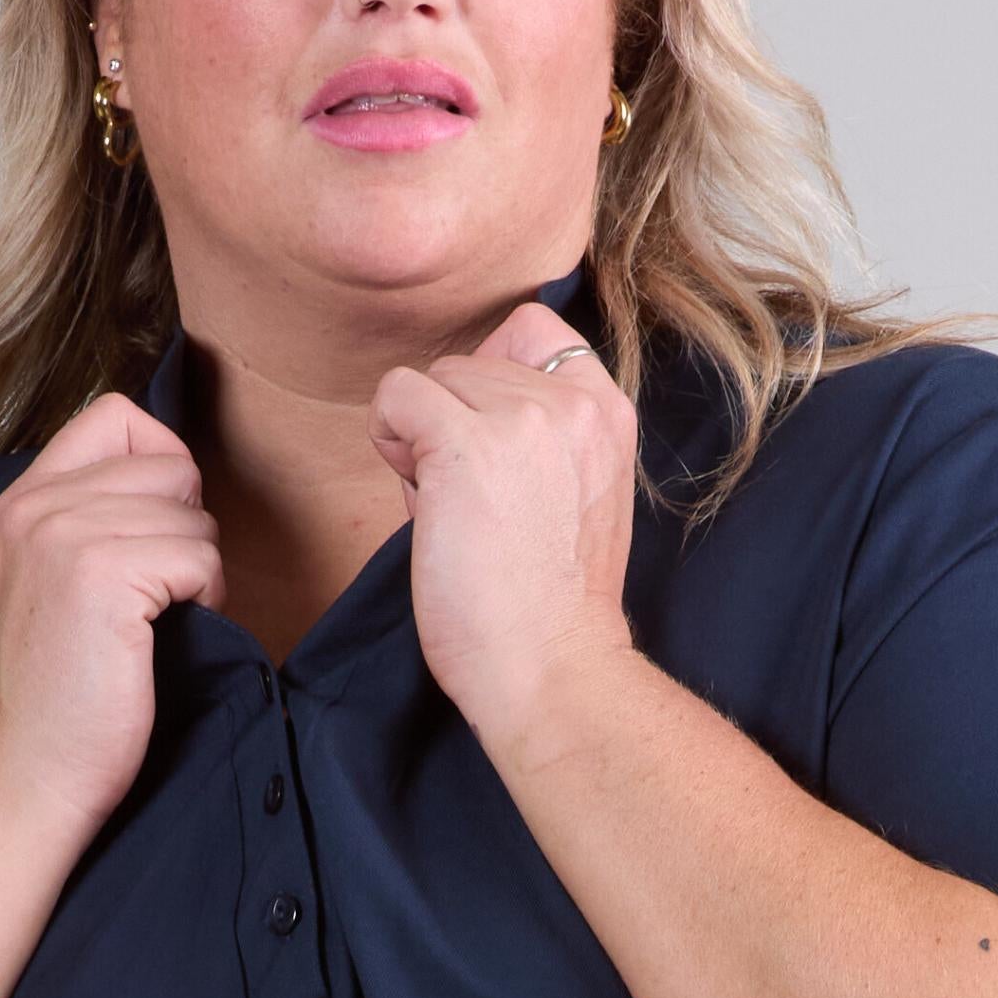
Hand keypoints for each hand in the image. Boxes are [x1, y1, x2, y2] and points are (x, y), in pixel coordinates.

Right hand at [0, 391, 223, 841]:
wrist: (30, 774)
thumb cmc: (62, 693)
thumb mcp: (55, 580)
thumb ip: (94, 516)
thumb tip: (179, 475)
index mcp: (23, 499)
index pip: (119, 417)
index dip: (161, 467)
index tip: (151, 534)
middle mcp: (36, 506)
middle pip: (171, 464)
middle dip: (186, 530)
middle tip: (155, 599)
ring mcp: (64, 537)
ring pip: (193, 514)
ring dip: (198, 572)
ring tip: (155, 625)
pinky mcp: (102, 577)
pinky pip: (200, 556)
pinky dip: (204, 600)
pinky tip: (165, 639)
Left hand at [368, 297, 637, 750]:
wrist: (550, 667)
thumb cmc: (547, 605)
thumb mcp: (571, 495)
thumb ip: (532, 438)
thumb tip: (445, 409)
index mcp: (608, 414)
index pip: (536, 331)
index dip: (493, 376)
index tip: (493, 445)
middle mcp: (574, 402)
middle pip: (472, 359)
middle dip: (454, 419)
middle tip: (472, 500)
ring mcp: (522, 417)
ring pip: (432, 377)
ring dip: (422, 436)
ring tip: (453, 508)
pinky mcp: (464, 441)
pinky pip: (396, 394)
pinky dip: (390, 438)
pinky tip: (418, 495)